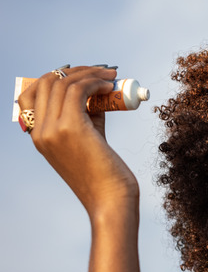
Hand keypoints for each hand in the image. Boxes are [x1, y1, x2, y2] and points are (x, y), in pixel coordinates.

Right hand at [17, 66, 138, 215]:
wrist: (111, 200)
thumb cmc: (106, 174)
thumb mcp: (90, 139)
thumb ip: (87, 115)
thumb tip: (97, 91)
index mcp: (39, 136)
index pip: (31, 94)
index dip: (55, 78)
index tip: (82, 74)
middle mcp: (40, 132)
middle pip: (47, 82)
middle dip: (77, 71)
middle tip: (102, 71)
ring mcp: (52, 130)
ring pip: (63, 83)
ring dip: (90, 73)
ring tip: (112, 76)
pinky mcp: (71, 128)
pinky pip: (78, 90)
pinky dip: (95, 82)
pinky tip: (111, 85)